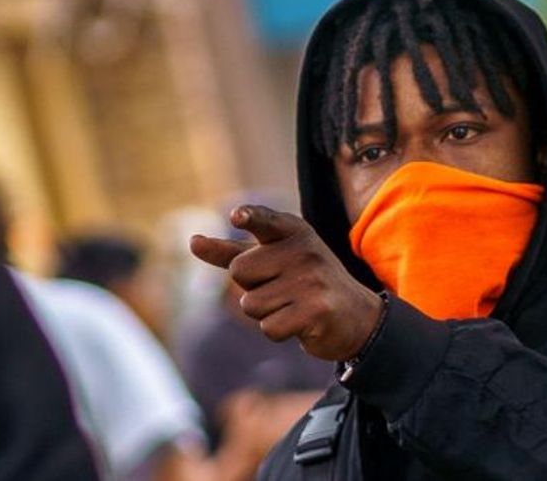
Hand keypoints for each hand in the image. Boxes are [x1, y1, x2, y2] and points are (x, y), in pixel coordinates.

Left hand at [190, 206, 382, 360]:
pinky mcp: (317, 310)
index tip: (237, 216)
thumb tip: (192, 241)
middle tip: (283, 288)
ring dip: (266, 312)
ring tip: (293, 304)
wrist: (355, 315)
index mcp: (292, 231)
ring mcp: (312, 280)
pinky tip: (300, 322)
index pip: (265, 220)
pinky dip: (278, 331)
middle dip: (252, 287)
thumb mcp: (270, 260)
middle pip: (239, 272)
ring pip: (251, 304)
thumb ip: (230, 252)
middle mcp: (303, 251)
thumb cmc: (302, 282)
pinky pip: (268, 327)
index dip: (251, 217)